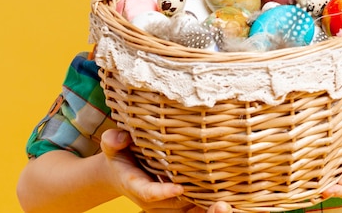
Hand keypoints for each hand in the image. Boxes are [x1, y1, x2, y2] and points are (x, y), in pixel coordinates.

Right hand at [102, 129, 233, 212]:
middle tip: (217, 199)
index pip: (150, 194)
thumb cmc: (120, 153)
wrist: (121, 170)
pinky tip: (229, 198)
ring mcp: (166, 202)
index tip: (180, 188)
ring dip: (205, 207)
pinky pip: (193, 207)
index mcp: (136, 186)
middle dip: (194, 203)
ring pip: (187, 210)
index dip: (164, 193)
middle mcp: (153, 199)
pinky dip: (208, 204)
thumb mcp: (112, 146)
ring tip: (227, 201)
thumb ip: (113, 141)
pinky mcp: (177, 200)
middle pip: (175, 206)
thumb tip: (120, 136)